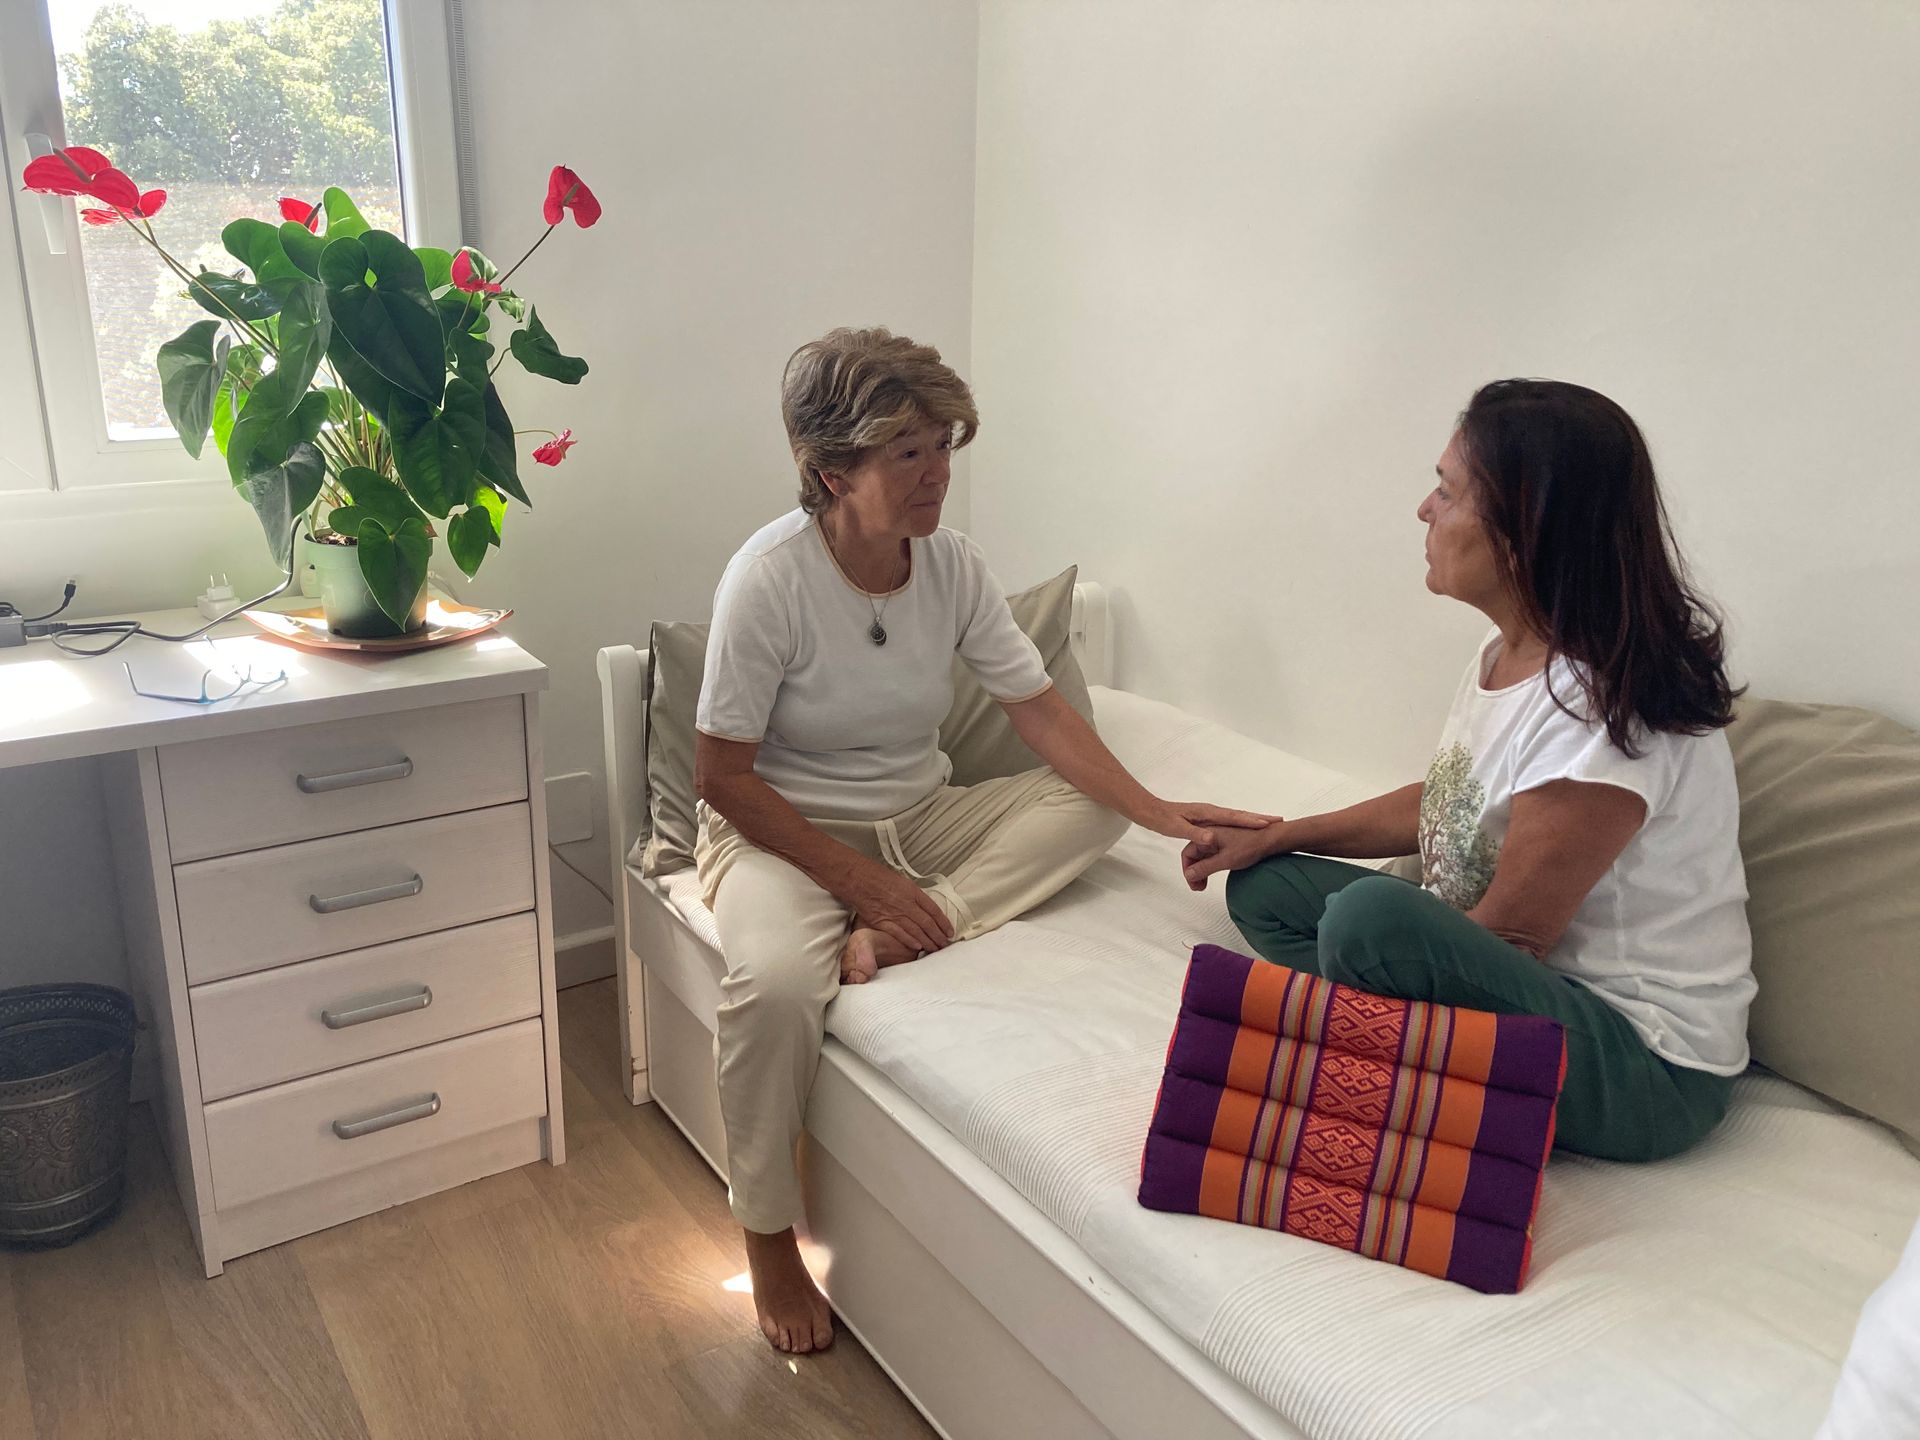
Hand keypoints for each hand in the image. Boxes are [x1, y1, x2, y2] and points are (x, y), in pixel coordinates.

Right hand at [833, 855, 953, 955]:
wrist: (857, 879)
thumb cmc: (877, 877)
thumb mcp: (901, 881)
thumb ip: (913, 894)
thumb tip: (923, 907)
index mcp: (913, 892)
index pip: (934, 910)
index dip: (943, 922)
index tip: (949, 931)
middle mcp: (906, 904)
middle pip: (927, 924)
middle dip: (938, 936)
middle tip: (945, 944)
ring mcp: (895, 914)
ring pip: (916, 931)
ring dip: (927, 941)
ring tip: (935, 948)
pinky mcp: (883, 922)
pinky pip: (899, 934)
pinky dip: (910, 941)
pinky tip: (918, 947)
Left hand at [1144, 801, 1281, 848]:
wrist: (1152, 811)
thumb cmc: (1164, 820)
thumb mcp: (1178, 829)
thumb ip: (1195, 834)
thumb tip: (1211, 840)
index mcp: (1207, 813)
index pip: (1234, 816)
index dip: (1250, 820)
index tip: (1267, 823)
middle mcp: (1212, 812)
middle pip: (1240, 814)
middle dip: (1259, 817)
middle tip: (1278, 820)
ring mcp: (1211, 815)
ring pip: (1237, 816)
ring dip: (1253, 819)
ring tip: (1271, 822)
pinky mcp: (1209, 820)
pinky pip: (1231, 821)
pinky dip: (1243, 822)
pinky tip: (1249, 827)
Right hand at [1181, 821, 1283, 890]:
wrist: (1271, 839)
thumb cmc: (1251, 845)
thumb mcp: (1225, 860)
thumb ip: (1205, 868)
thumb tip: (1190, 875)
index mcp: (1208, 834)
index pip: (1188, 853)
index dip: (1188, 870)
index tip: (1193, 882)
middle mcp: (1211, 834)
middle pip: (1195, 855)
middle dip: (1195, 872)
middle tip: (1199, 887)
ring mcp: (1220, 839)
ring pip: (1204, 856)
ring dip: (1203, 870)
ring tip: (1205, 884)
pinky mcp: (1227, 842)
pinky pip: (1213, 855)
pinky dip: (1211, 866)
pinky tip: (1215, 874)